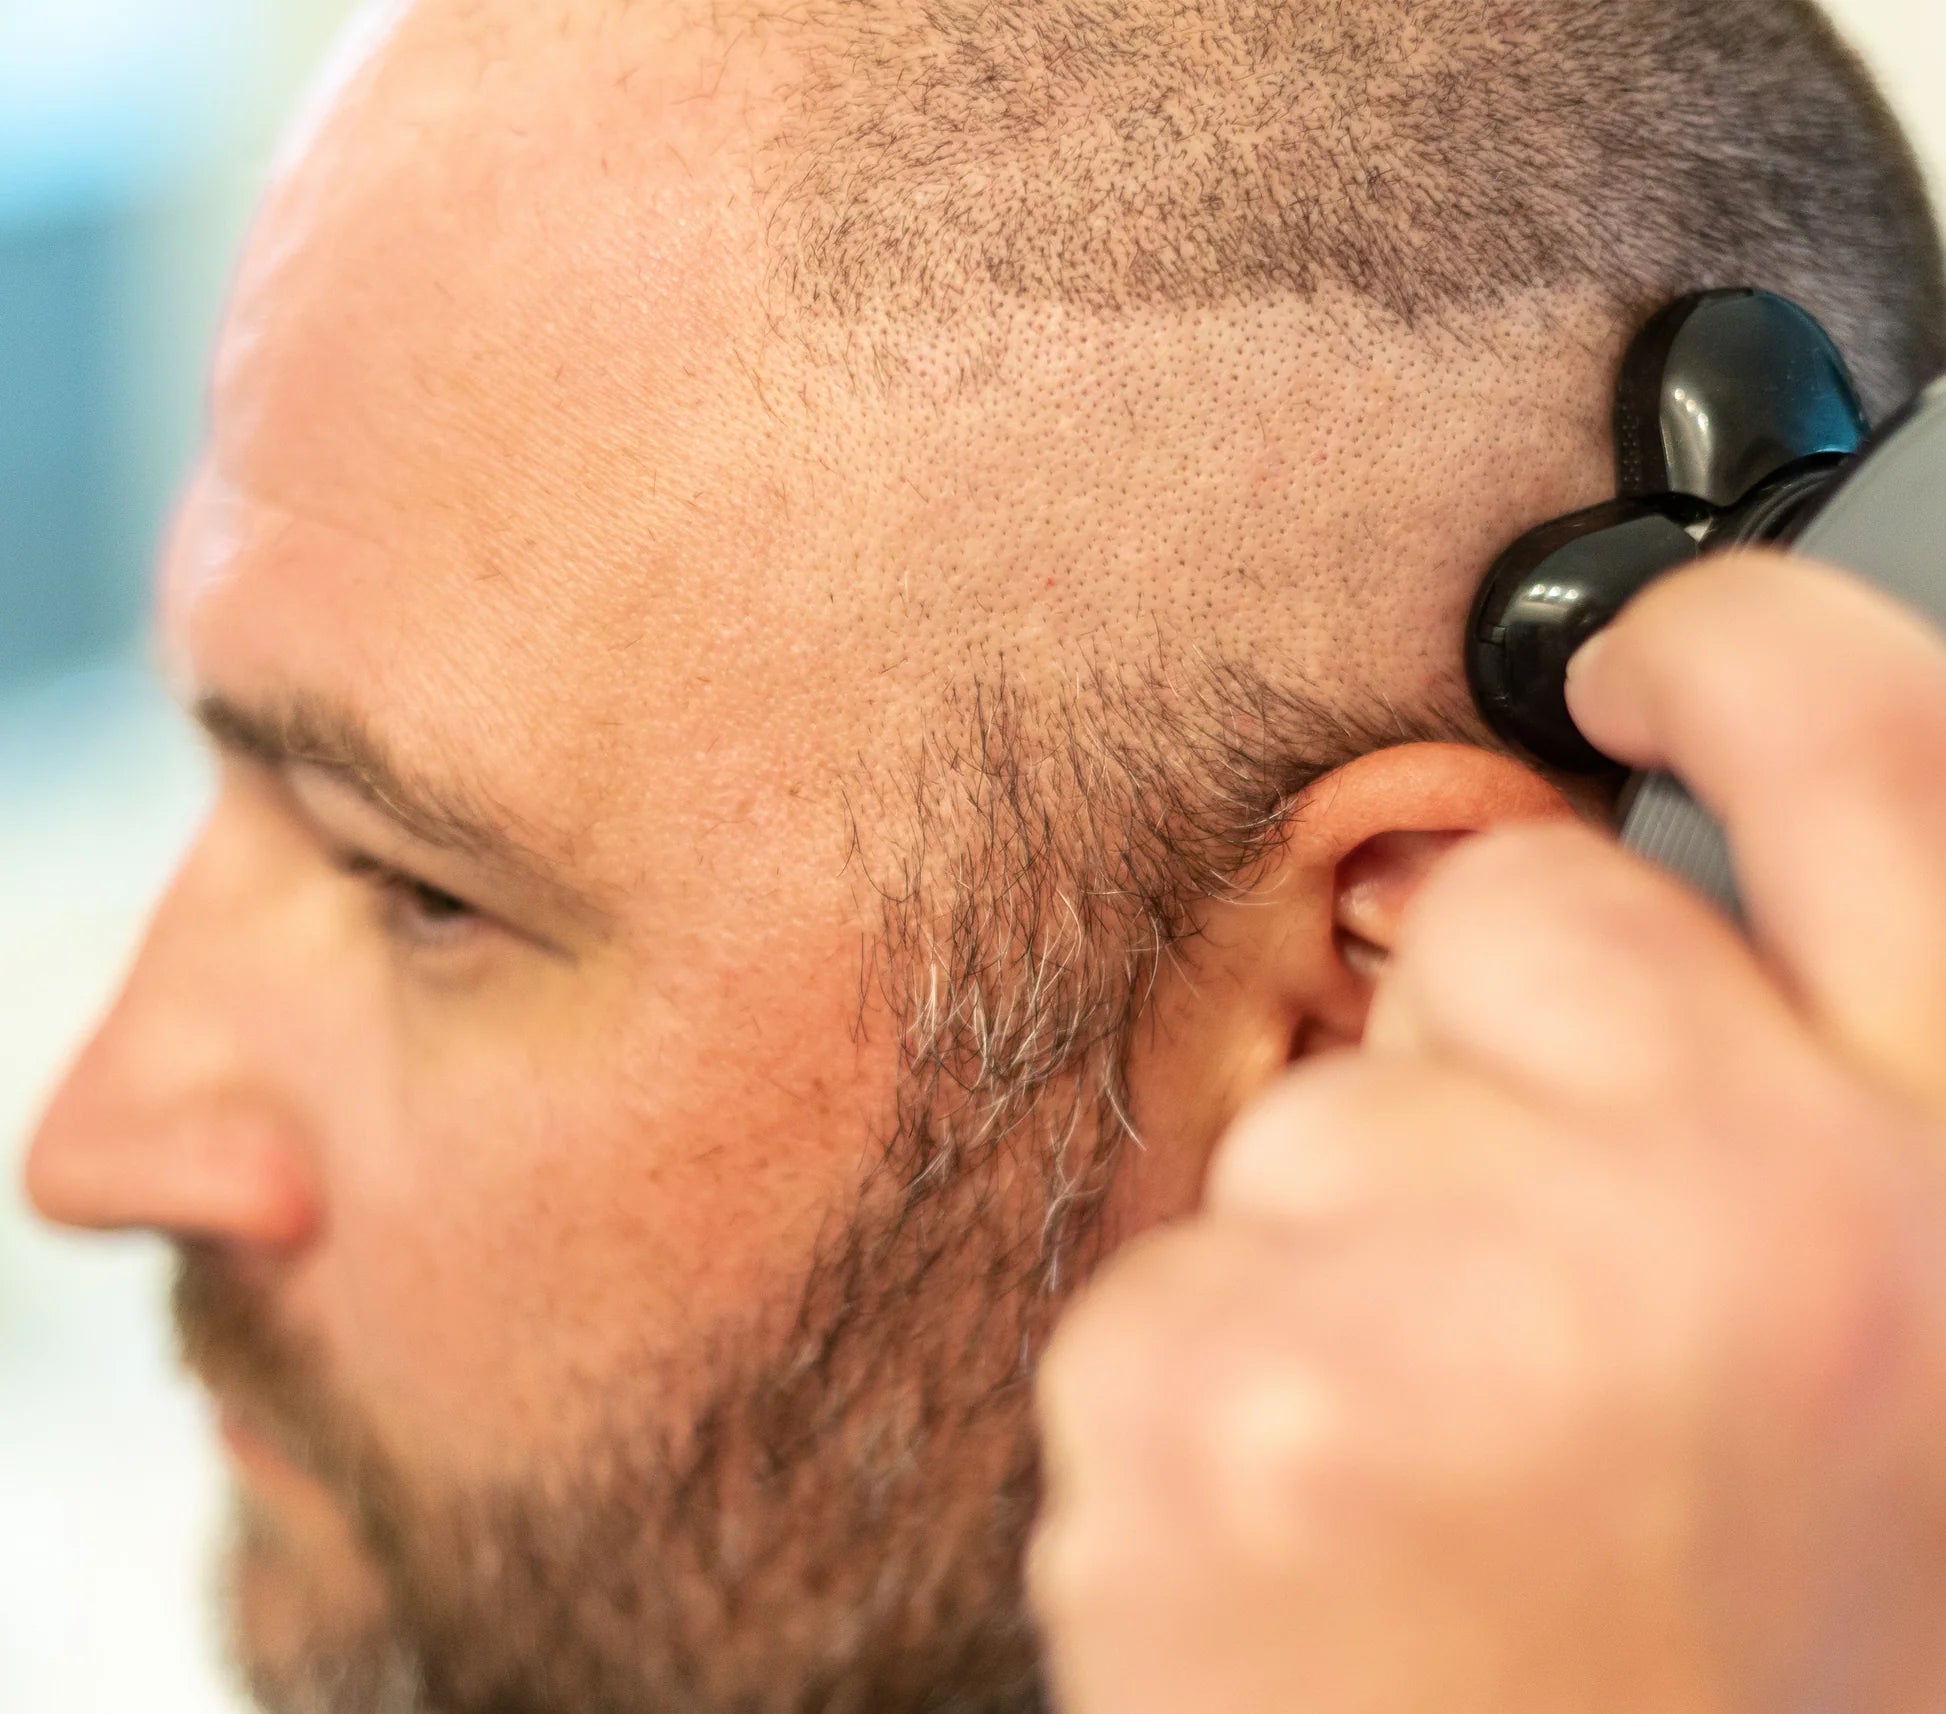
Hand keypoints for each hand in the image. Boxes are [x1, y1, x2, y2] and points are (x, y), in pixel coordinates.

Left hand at [1029, 552, 1945, 1713]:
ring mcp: (1466, 1294)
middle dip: (1488, 1071)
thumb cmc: (1736, 1673)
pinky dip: (1217, 1390)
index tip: (1641, 653)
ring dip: (1352, 1268)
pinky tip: (1329, 1548)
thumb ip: (1812, 1130)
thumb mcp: (1897, 1384)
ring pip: (1315, 1117)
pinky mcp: (1221, 1388)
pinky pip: (1169, 1275)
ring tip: (1453, 1495)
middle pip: (1514, 921)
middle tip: (1548, 1333)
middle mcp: (1752, 1213)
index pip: (1881, 760)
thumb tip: (1649, 950)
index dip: (1746, 655)